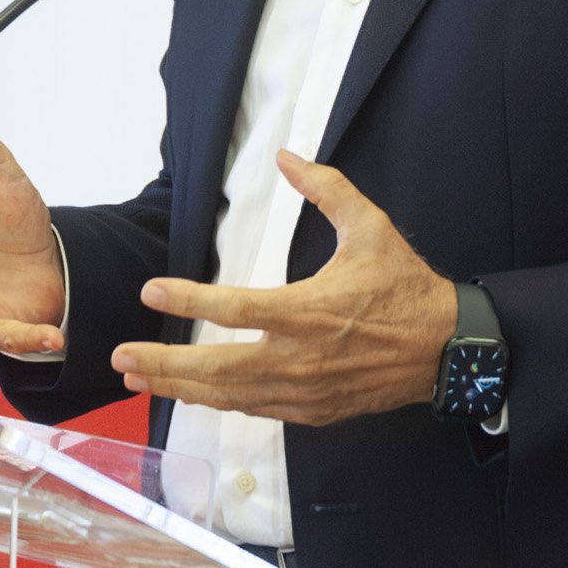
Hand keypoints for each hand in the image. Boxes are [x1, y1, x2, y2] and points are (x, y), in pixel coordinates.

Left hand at [113, 150, 457, 425]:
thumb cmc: (405, 287)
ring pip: (229, 397)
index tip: (152, 292)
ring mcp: (305, 392)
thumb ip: (326, 188)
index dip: (189, 301)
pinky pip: (254, 410)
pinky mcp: (312, 411)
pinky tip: (190, 394)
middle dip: (164, 365)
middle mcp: (300, 358)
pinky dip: (218, 402)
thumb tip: (287, 156)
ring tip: (138, 379)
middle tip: (122, 357)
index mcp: (310, 311)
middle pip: (217, 368)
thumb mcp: (371, 227)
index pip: (235, 309)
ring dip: (180, 388)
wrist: (445, 349)